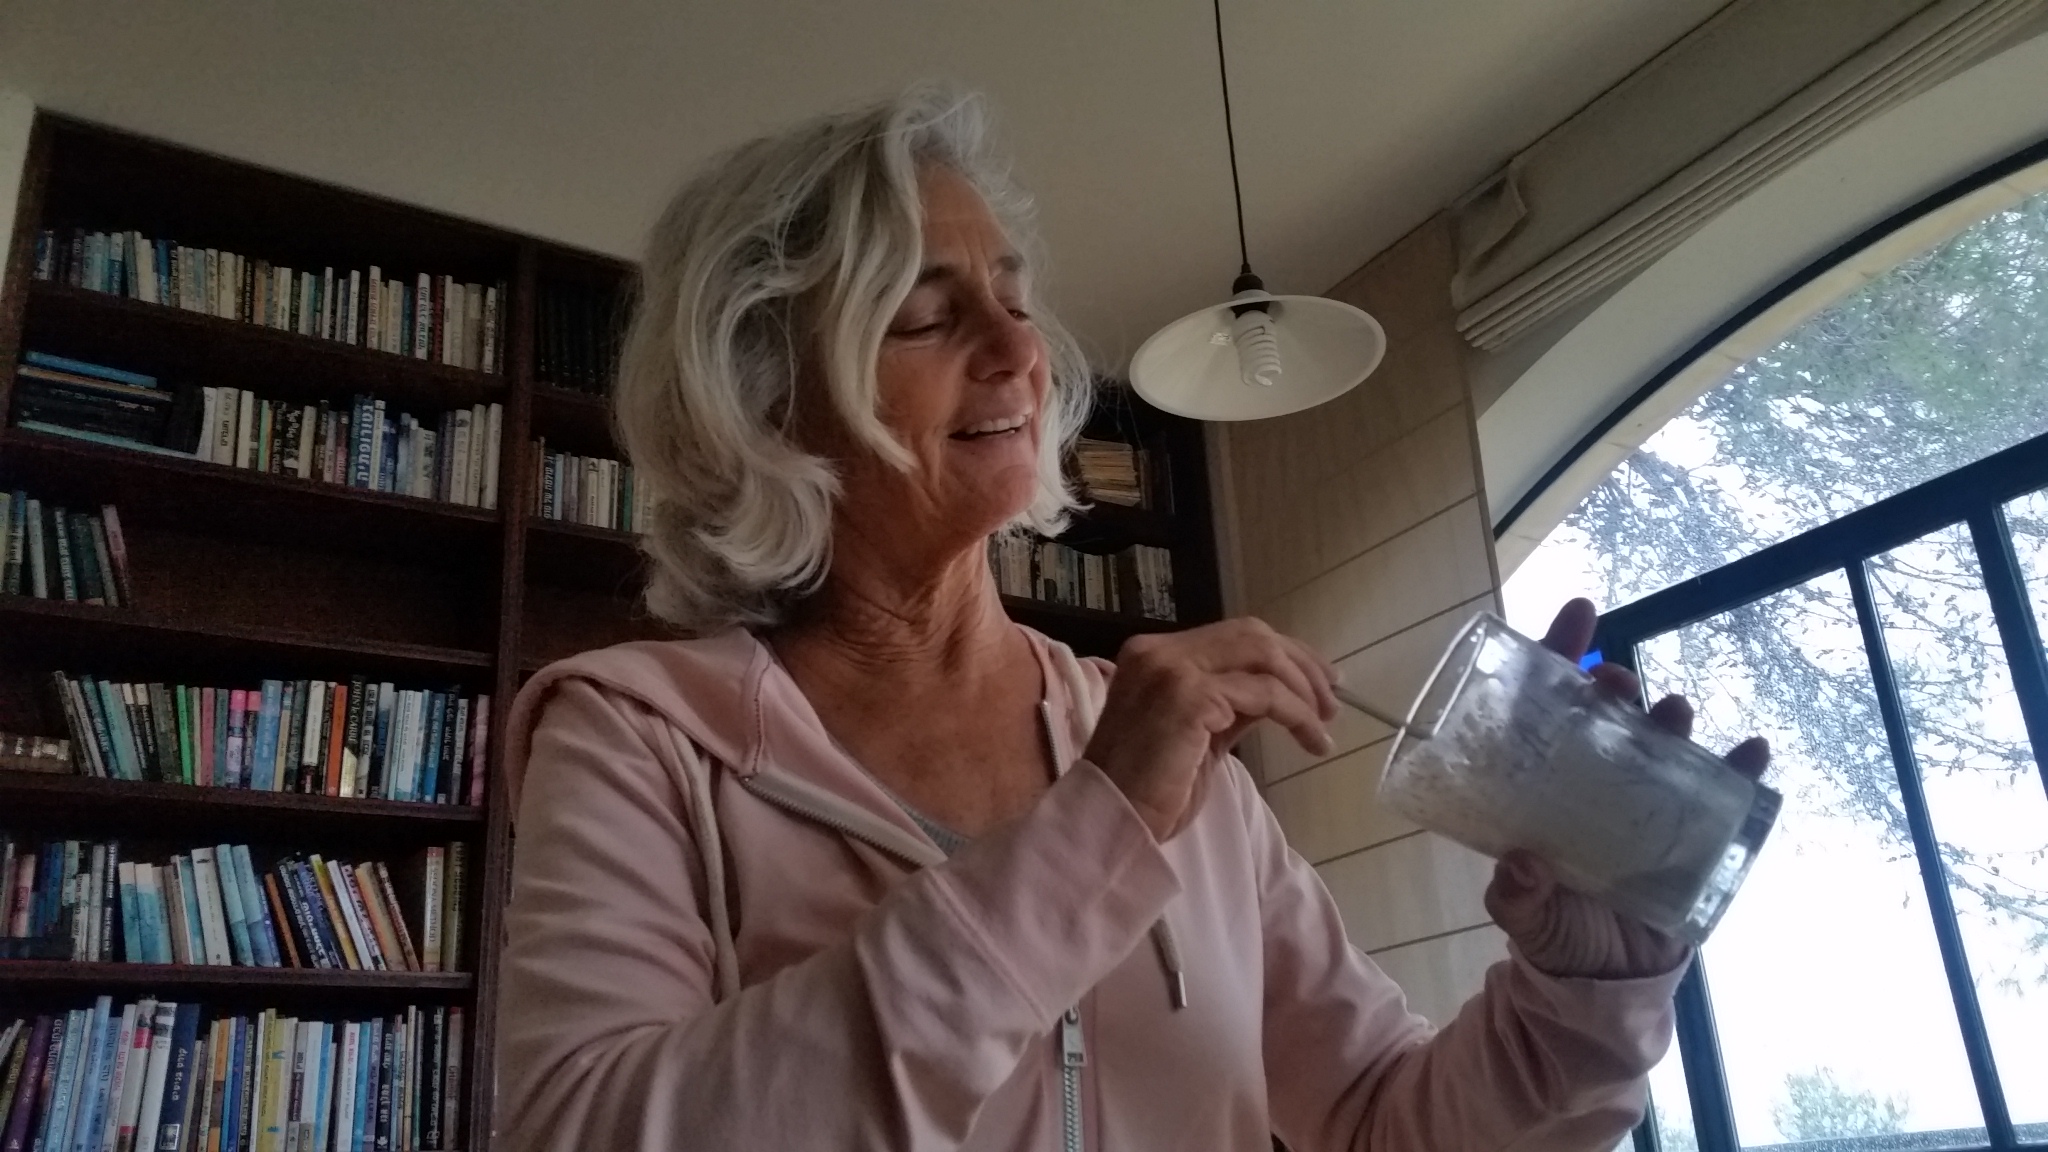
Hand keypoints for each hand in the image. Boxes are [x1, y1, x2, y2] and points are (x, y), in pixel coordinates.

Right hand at [1086, 618, 1336, 840]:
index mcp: (1153, 655)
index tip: (1319, 681)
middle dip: (1301, 665)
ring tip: (1324, 727)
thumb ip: (1229, 706)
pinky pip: (1264, 694)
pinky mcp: (1190, 697)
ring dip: (1304, 691)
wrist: (1113, 822)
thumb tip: (1277, 694)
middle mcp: (1158, 652)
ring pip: (1263, 657)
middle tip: (1331, 702)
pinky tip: (1312, 741)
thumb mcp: (1197, 736)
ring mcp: (1171, 670)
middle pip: (1252, 635)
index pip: (1234, 636)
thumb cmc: (1149, 792)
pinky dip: (1297, 715)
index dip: (1284, 653)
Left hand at [1483, 599, 1769, 978]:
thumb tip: (1521, 866)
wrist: (1607, 980)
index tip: (1580, 614)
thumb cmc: (1557, 934)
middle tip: (1613, 679)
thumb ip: (1518, 897)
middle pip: (1608, 714)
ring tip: (1673, 712)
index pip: (1549, 705)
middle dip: (1614, 686)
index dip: (1561, 655)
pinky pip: (1723, 793)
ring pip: (1662, 743)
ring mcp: (1648, 802)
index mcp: (1546, 785)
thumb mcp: (1527, 917)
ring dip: (1669, 720)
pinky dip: (1740, 770)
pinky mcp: (1692, 833)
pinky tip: (1753, 751)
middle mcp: (1597, 781)